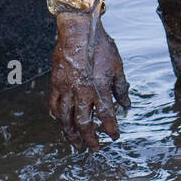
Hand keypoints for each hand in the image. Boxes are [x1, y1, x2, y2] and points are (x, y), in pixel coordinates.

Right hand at [49, 10, 130, 151]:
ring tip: (75, 144)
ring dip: (71, 134)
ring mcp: (66, 88)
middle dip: (90, 139)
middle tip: (94, 149)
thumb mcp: (117, 66)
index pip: (107, 115)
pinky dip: (57, 117)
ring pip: (66, 118)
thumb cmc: (100, 46)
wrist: (78, 30)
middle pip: (84, 123)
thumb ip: (121, 88)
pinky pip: (54, 105)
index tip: (114, 137)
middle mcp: (81, 92)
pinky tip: (60, 122)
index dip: (111, 128)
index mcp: (99, 88)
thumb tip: (126, 104)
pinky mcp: (56, 83)